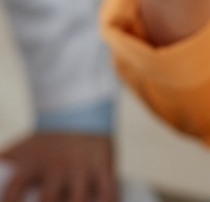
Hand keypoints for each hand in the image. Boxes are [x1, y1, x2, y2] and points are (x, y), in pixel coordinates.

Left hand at [0, 133, 114, 201]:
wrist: (80, 109)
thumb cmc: (46, 141)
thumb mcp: (21, 151)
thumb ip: (4, 165)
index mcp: (31, 164)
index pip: (12, 193)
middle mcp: (56, 167)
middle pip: (48, 201)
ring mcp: (81, 167)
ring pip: (79, 201)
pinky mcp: (103, 165)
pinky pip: (108, 192)